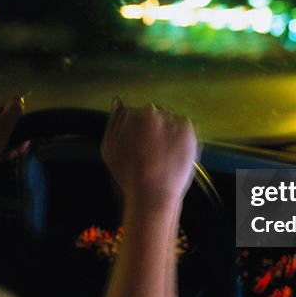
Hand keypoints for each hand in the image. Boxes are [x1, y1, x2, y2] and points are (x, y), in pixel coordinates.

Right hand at [100, 100, 197, 217]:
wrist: (152, 194)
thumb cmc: (128, 175)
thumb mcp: (109, 148)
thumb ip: (113, 121)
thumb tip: (118, 102)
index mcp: (131, 114)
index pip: (134, 113)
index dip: (136, 131)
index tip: (138, 145)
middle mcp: (152, 112)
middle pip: (152, 114)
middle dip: (152, 129)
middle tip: (151, 152)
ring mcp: (171, 120)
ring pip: (169, 121)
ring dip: (167, 132)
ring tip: (163, 155)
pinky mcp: (187, 130)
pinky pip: (184, 127)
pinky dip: (181, 137)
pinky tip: (173, 153)